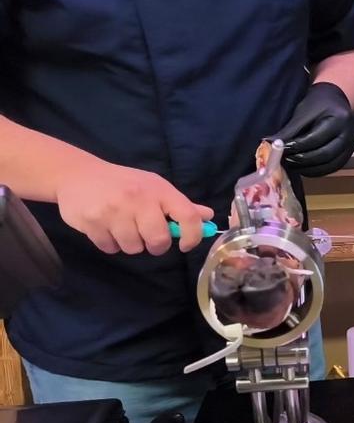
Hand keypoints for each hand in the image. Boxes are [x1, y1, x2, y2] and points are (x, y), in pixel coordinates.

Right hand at [56, 160, 213, 255]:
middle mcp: (138, 199)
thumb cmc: (123, 183)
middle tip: (147, 237)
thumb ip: (180, 205)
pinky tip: (106, 228)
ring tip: (122, 228)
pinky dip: (110, 244)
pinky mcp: (92, 223)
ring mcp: (113, 211)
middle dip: (155, 246)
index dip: (192, 236)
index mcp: (158, 190)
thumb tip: (208, 216)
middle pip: (159, 241)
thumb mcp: (154, 187)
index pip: (187, 216)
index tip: (185, 245)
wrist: (77, 175)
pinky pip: (110, 248)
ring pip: (134, 248)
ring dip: (130, 244)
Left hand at [274, 82, 353, 176]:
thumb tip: (268, 143)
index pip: (315, 138)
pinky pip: (334, 167)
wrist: (338, 99)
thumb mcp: (303, 111)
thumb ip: (290, 130)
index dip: (296, 146)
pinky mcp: (351, 153)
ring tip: (293, 166)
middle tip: (285, 161)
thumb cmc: (318, 103)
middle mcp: (350, 133)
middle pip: (324, 154)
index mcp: (340, 118)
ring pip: (330, 164)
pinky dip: (318, 170)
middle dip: (302, 160)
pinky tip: (305, 169)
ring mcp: (353, 144)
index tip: (281, 150)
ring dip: (309, 168)